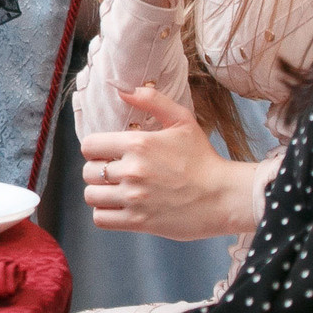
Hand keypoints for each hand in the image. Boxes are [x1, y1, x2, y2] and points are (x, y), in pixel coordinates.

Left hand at [81, 87, 255, 240]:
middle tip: (115, 173)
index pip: (89, 146)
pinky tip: (119, 207)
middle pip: (88, 172)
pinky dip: (105, 214)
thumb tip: (123, 90)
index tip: (107, 153)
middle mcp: (131, 171)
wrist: (224, 196)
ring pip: (91, 196)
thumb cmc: (203, 158)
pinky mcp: (139, 221)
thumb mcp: (182, 120)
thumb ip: (152, 101)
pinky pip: (101, 219)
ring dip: (100, 193)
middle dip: (98, 171)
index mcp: (138, 143)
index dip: (95, 149)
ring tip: (115, 191)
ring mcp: (134, 198)